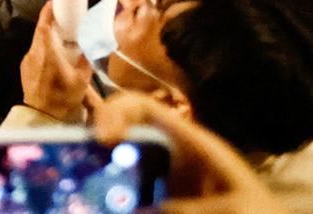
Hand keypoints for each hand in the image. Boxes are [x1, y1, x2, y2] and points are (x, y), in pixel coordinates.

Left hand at [20, 1, 92, 120]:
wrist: (43, 115)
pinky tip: (55, 57)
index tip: (53, 3)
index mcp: (47, 54)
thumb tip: (90, 47)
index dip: (47, 13)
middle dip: (50, 23)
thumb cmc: (63, 98)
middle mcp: (34, 54)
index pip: (43, 27)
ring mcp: (27, 61)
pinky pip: (35, 52)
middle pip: (40, 32)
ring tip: (62, 39)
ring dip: (48, 38)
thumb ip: (86, 61)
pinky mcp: (25, 68)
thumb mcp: (82, 80)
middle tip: (63, 19)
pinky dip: (45, 49)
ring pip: (37, 42)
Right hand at [87, 91, 288, 213]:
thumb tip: (139, 213)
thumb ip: (190, 209)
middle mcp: (168, 159)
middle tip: (76, 166)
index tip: (102, 137)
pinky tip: (98, 207)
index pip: (142, 108)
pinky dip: (107, 203)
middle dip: (94, 146)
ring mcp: (160, 184)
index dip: (116, 112)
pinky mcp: (157, 203)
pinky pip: (124, 199)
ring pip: (115, 170)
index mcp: (189, 143)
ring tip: (81, 192)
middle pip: (119, 137)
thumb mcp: (236, 208)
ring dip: (96, 177)